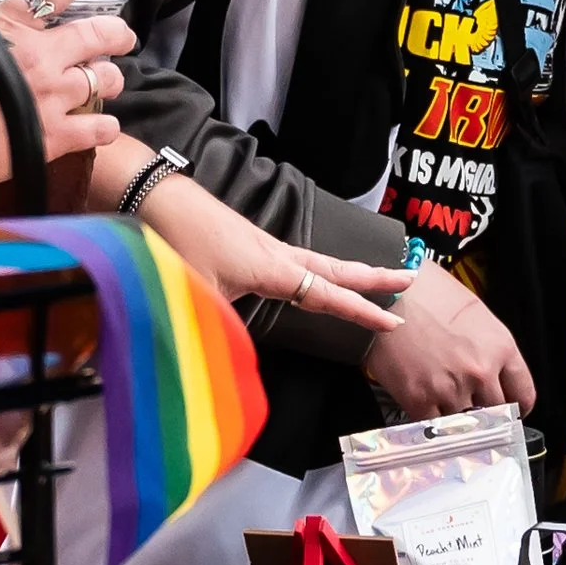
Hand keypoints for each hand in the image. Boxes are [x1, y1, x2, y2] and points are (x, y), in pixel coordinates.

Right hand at [0, 0, 135, 161]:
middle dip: (116, 34)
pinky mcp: (53, 137)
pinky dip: (105, 127)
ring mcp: (51, 96)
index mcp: (11, 24)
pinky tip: (101, 127)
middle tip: (120, 38)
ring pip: (106, 79)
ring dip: (109, 79)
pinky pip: (100, 129)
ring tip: (104, 83)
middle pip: (98, 34)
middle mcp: (40, 55)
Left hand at [127, 175, 406, 334]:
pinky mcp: (248, 244)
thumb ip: (219, 331)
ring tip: (374, 280)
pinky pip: (296, 261)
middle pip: (337, 268)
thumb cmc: (176, 241)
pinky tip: (312, 279)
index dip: (361, 311)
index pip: (329, 294)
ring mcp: (263, 247)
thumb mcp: (198, 294)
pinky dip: (318, 270)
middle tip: (410, 279)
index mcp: (272, 269)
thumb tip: (228, 368)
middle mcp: (276, 254)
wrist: (155, 196)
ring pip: (318, 263)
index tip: (393, 322)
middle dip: (374, 276)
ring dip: (348, 272)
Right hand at [363, 255, 534, 417]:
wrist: (384, 293)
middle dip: (486, 409)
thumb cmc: (426, 293)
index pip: (524, 394)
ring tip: (445, 403)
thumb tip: (494, 372)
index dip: (517, 405)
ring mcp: (450, 388)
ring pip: (466, 422)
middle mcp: (480, 370)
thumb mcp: (474, 313)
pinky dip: (432, 423)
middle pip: (496, 412)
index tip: (510, 408)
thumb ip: (490, 347)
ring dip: (458, 417)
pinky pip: (435, 426)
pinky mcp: (419, 399)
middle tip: (473, 405)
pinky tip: (428, 410)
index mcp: (500, 347)